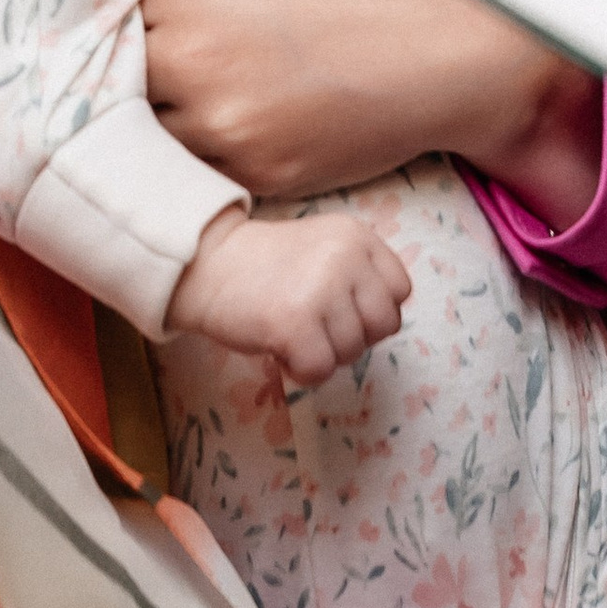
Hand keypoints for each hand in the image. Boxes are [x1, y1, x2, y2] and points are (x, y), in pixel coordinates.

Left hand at [76, 0, 601, 219]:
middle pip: (113, 74)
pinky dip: (204, 146)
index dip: (115, 1)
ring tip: (206, 75)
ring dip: (159, 108)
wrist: (476, 40)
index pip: (100, 7)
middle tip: (173, 36)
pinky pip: (197, 170)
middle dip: (129, 57)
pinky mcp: (262, 179)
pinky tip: (241, 110)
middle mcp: (191, 71)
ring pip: (147, 130)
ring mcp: (226, 134)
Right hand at [166, 204, 409, 383]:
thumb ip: (360, 275)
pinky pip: (321, 370)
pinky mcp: (294, 323)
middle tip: (314, 325)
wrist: (207, 264)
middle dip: (352, 336)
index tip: (339, 308)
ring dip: (322, 353)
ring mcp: (321, 289)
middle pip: (383, 325)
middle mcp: (345, 257)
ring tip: (291, 329)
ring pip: (352, 352)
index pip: (399, 290)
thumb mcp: (325, 249)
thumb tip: (387, 321)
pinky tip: (280, 348)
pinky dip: (301, 370)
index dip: (371, 310)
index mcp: (357, 236)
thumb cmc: (266, 265)